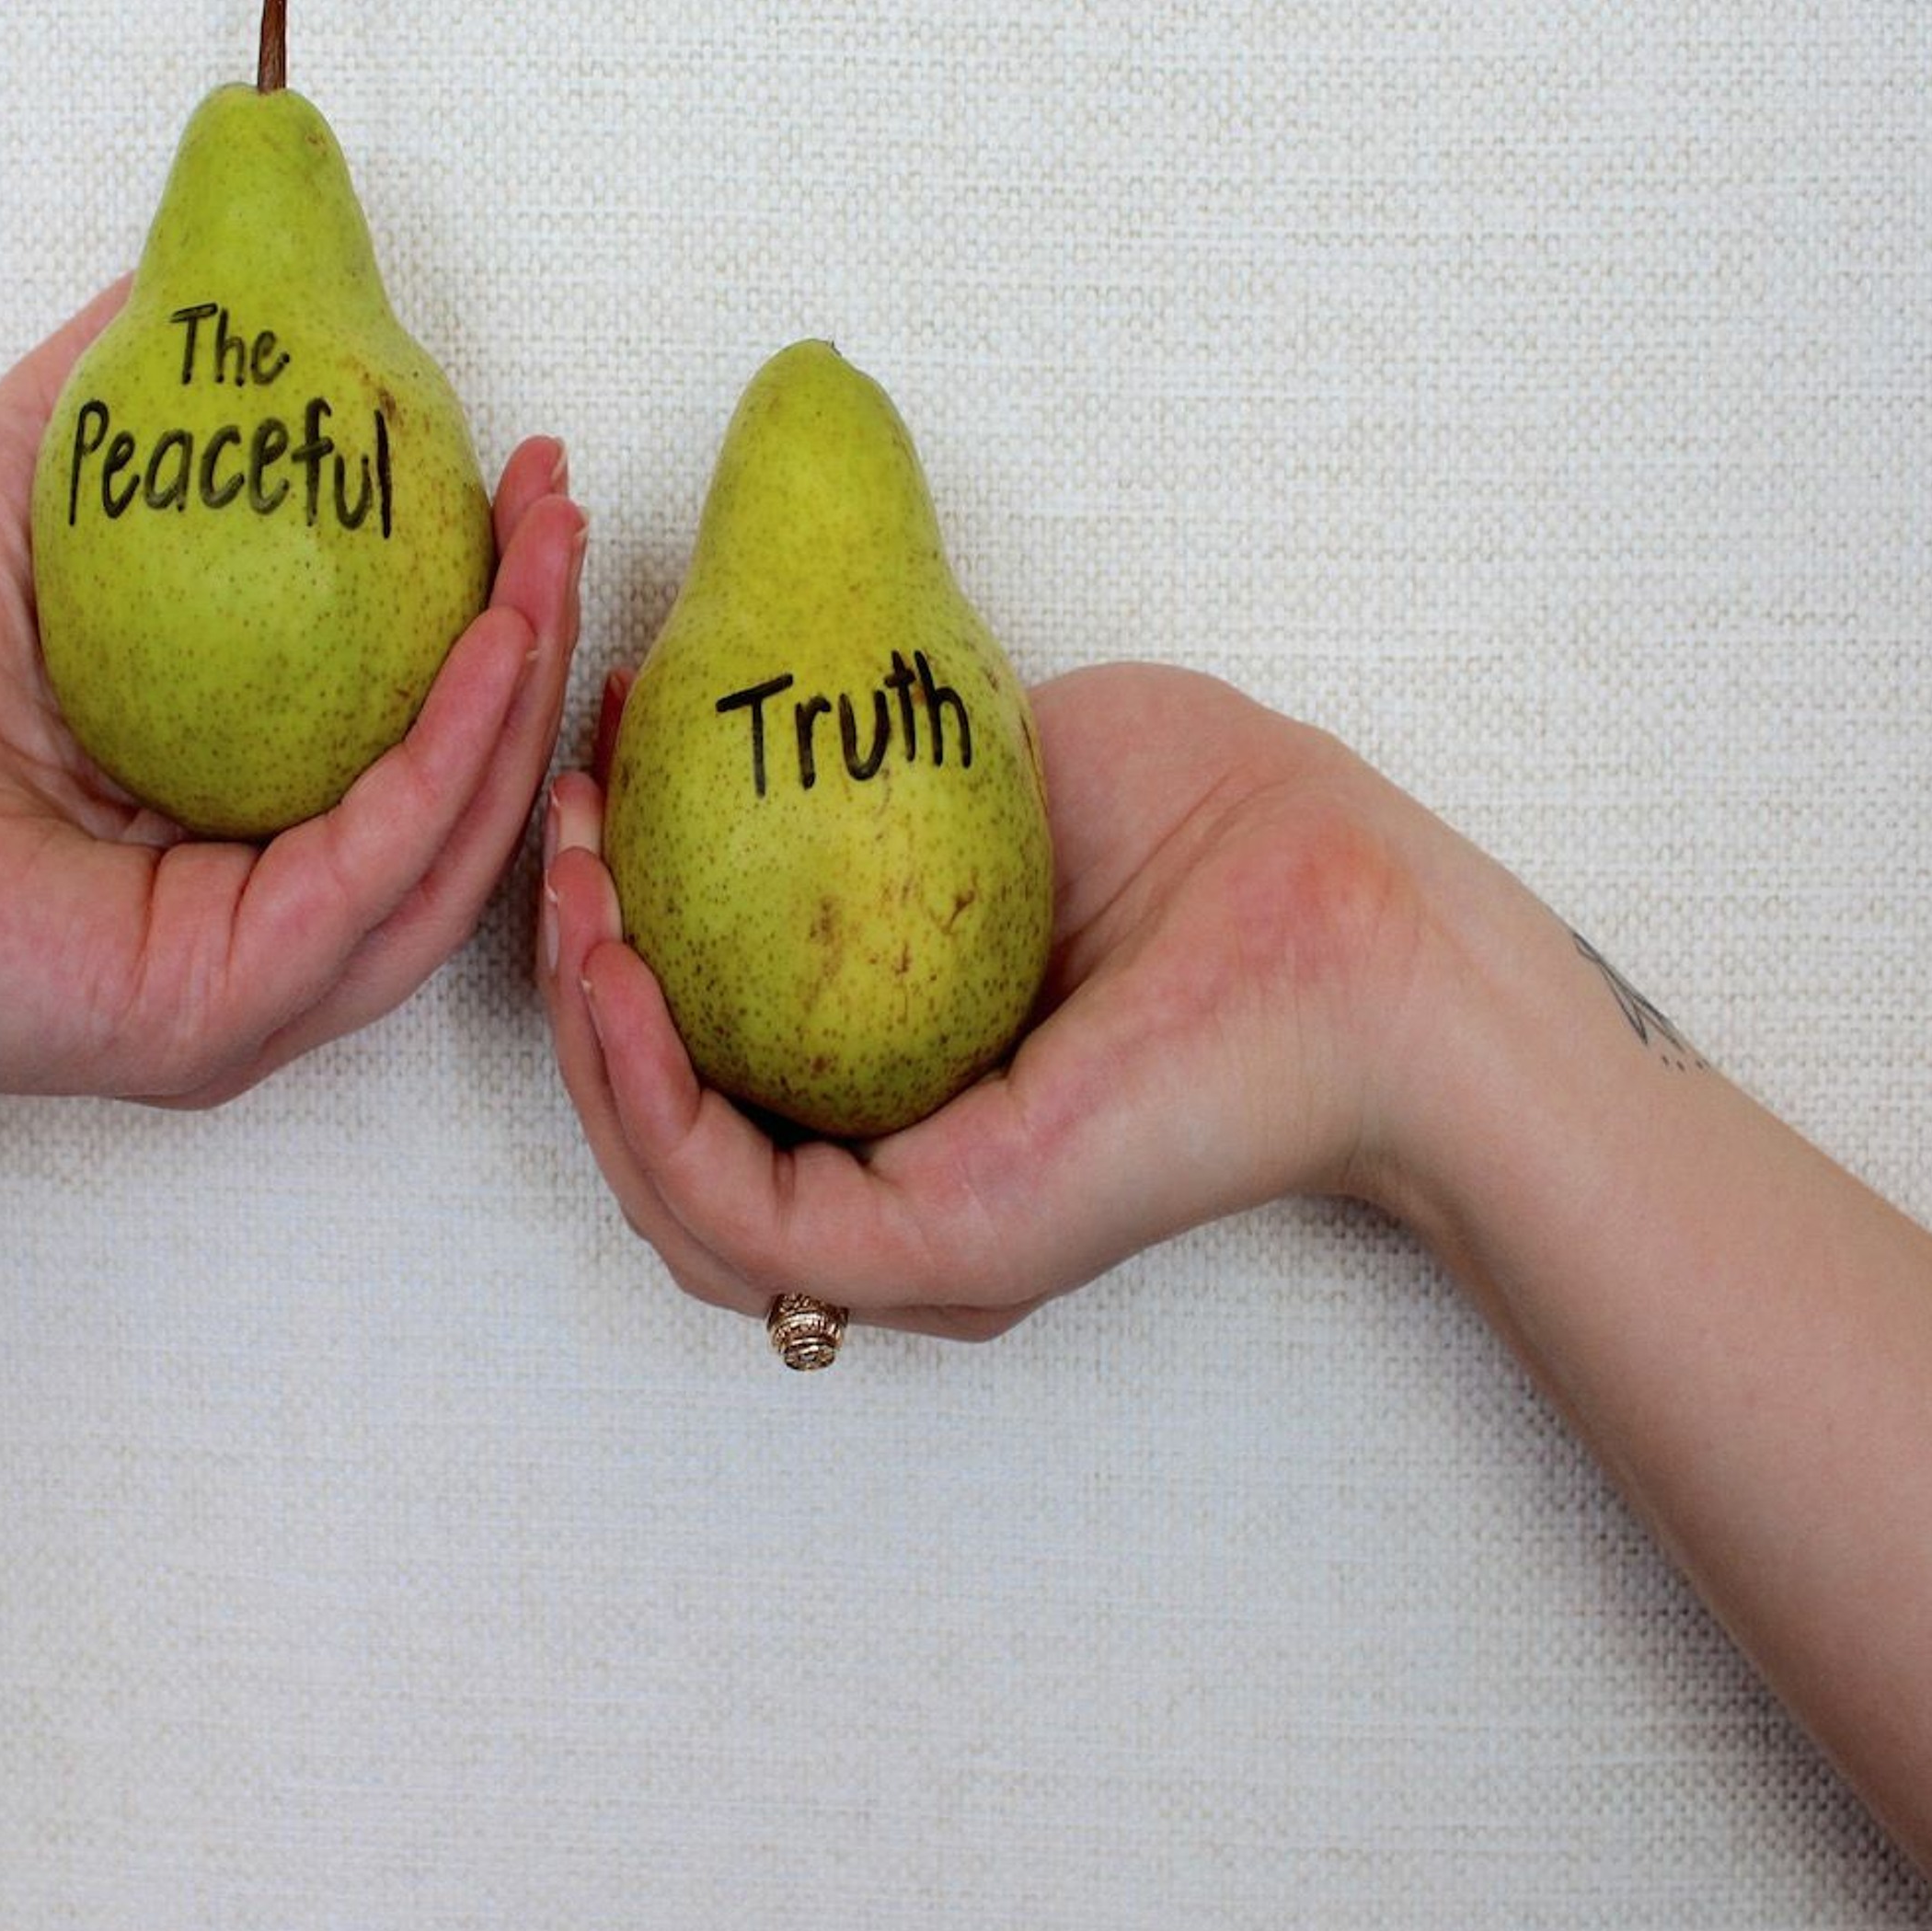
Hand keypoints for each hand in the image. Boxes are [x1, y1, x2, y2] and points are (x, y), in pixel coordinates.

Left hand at [0, 282, 586, 1103]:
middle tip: (568, 505)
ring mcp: (258, 978)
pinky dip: (452, 759)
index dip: (494, 605)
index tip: (531, 478)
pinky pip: (376, 875)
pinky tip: (492, 643)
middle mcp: (272, 914)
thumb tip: (237, 267)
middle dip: (541, 637)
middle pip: (462, 788)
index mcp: (250, 827)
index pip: (415, 728)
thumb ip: (138, 391)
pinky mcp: (223, 1004)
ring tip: (553, 550)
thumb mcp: (41, 491)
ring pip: (452, 843)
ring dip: (527, 695)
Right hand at [539, 663, 1449, 1338]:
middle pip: (663, 1134)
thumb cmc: (1231, 837)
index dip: (622, 934)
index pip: (710, 1058)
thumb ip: (871, 769)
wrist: (1371, 914)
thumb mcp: (1002, 766)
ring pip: (671, 1188)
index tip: (589, 787)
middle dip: (573, 990)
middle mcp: (901, 1185)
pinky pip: (732, 1206)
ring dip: (584, 1044)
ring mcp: (920, 1235)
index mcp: (910, 1096)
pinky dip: (642, 1098)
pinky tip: (611, 970)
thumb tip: (756, 684)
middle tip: (560, 842)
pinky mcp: (947, 1245)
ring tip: (570, 898)